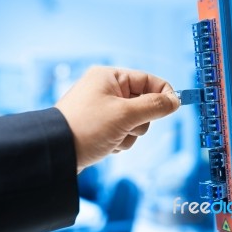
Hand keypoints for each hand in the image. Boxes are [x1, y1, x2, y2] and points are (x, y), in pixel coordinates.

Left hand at [55, 66, 179, 172]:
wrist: (56, 154)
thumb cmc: (86, 127)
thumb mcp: (125, 114)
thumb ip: (154, 106)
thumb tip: (175, 101)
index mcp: (111, 77)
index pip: (148, 80)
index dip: (164, 93)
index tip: (174, 107)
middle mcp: (107, 90)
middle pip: (144, 103)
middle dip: (140, 120)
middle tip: (127, 125)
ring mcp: (104, 109)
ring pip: (136, 121)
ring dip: (130, 134)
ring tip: (112, 137)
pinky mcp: (102, 126)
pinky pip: (124, 132)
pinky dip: (120, 141)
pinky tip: (106, 145)